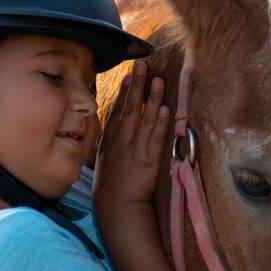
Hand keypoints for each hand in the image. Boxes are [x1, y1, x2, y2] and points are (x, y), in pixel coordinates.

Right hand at [95, 62, 169, 206]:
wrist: (117, 205)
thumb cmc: (111, 183)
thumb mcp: (106, 157)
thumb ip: (113, 139)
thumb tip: (118, 124)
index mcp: (110, 139)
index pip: (117, 110)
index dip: (124, 91)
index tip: (129, 74)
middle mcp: (122, 140)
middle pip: (130, 108)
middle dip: (136, 85)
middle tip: (141, 65)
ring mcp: (135, 149)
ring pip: (144, 118)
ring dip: (151, 98)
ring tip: (157, 80)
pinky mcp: (148, 160)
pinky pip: (155, 138)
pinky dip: (159, 123)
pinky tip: (164, 109)